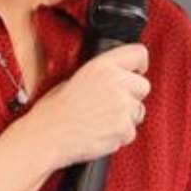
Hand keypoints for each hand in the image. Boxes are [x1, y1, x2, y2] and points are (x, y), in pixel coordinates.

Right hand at [19, 43, 150, 170]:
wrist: (47, 136)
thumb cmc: (53, 111)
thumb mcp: (72, 79)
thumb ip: (100, 75)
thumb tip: (114, 79)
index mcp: (101, 66)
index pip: (138, 54)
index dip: (138, 65)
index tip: (136, 72)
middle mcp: (115, 83)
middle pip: (143, 86)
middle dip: (132, 96)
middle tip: (111, 104)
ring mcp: (122, 106)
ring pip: (138, 112)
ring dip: (125, 117)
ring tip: (100, 121)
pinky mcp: (124, 128)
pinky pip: (130, 132)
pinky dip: (119, 136)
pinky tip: (99, 133)